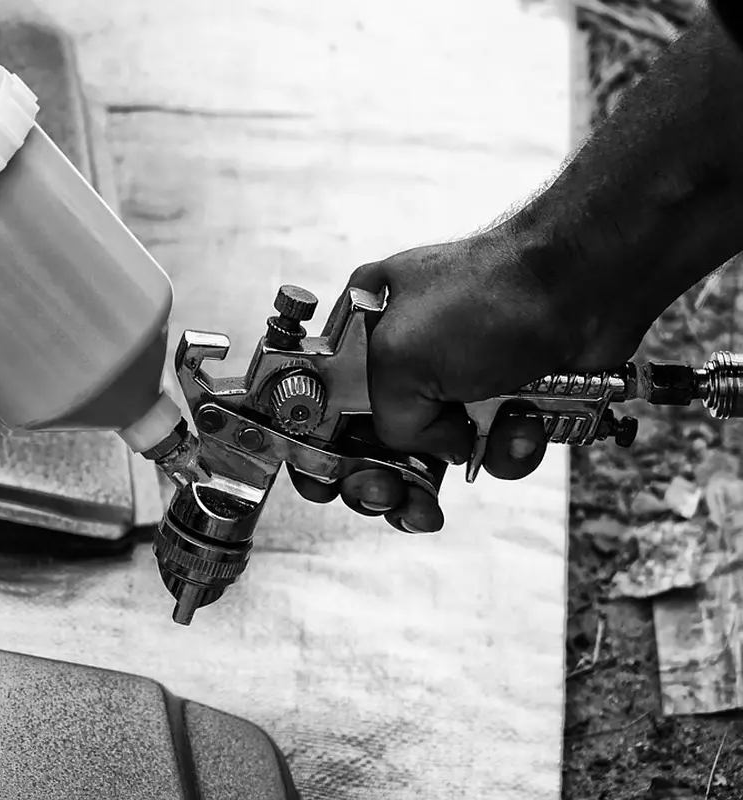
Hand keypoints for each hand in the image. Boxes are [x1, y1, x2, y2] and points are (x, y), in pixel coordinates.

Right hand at [288, 232, 641, 532]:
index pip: (323, 406)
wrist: (584, 284)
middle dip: (383, 478)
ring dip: (460, 462)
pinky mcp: (502, 401)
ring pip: (436, 459)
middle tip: (390, 495)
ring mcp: (454, 383)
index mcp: (362, 338)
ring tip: (475, 450)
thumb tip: (430, 449)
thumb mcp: (400, 358)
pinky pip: (491, 451)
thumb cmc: (489, 296)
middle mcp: (403, 362)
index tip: (324, 484)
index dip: (320, 451)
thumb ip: (387, 421)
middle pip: (372, 446)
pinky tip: (523, 422)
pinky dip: (509, 448)